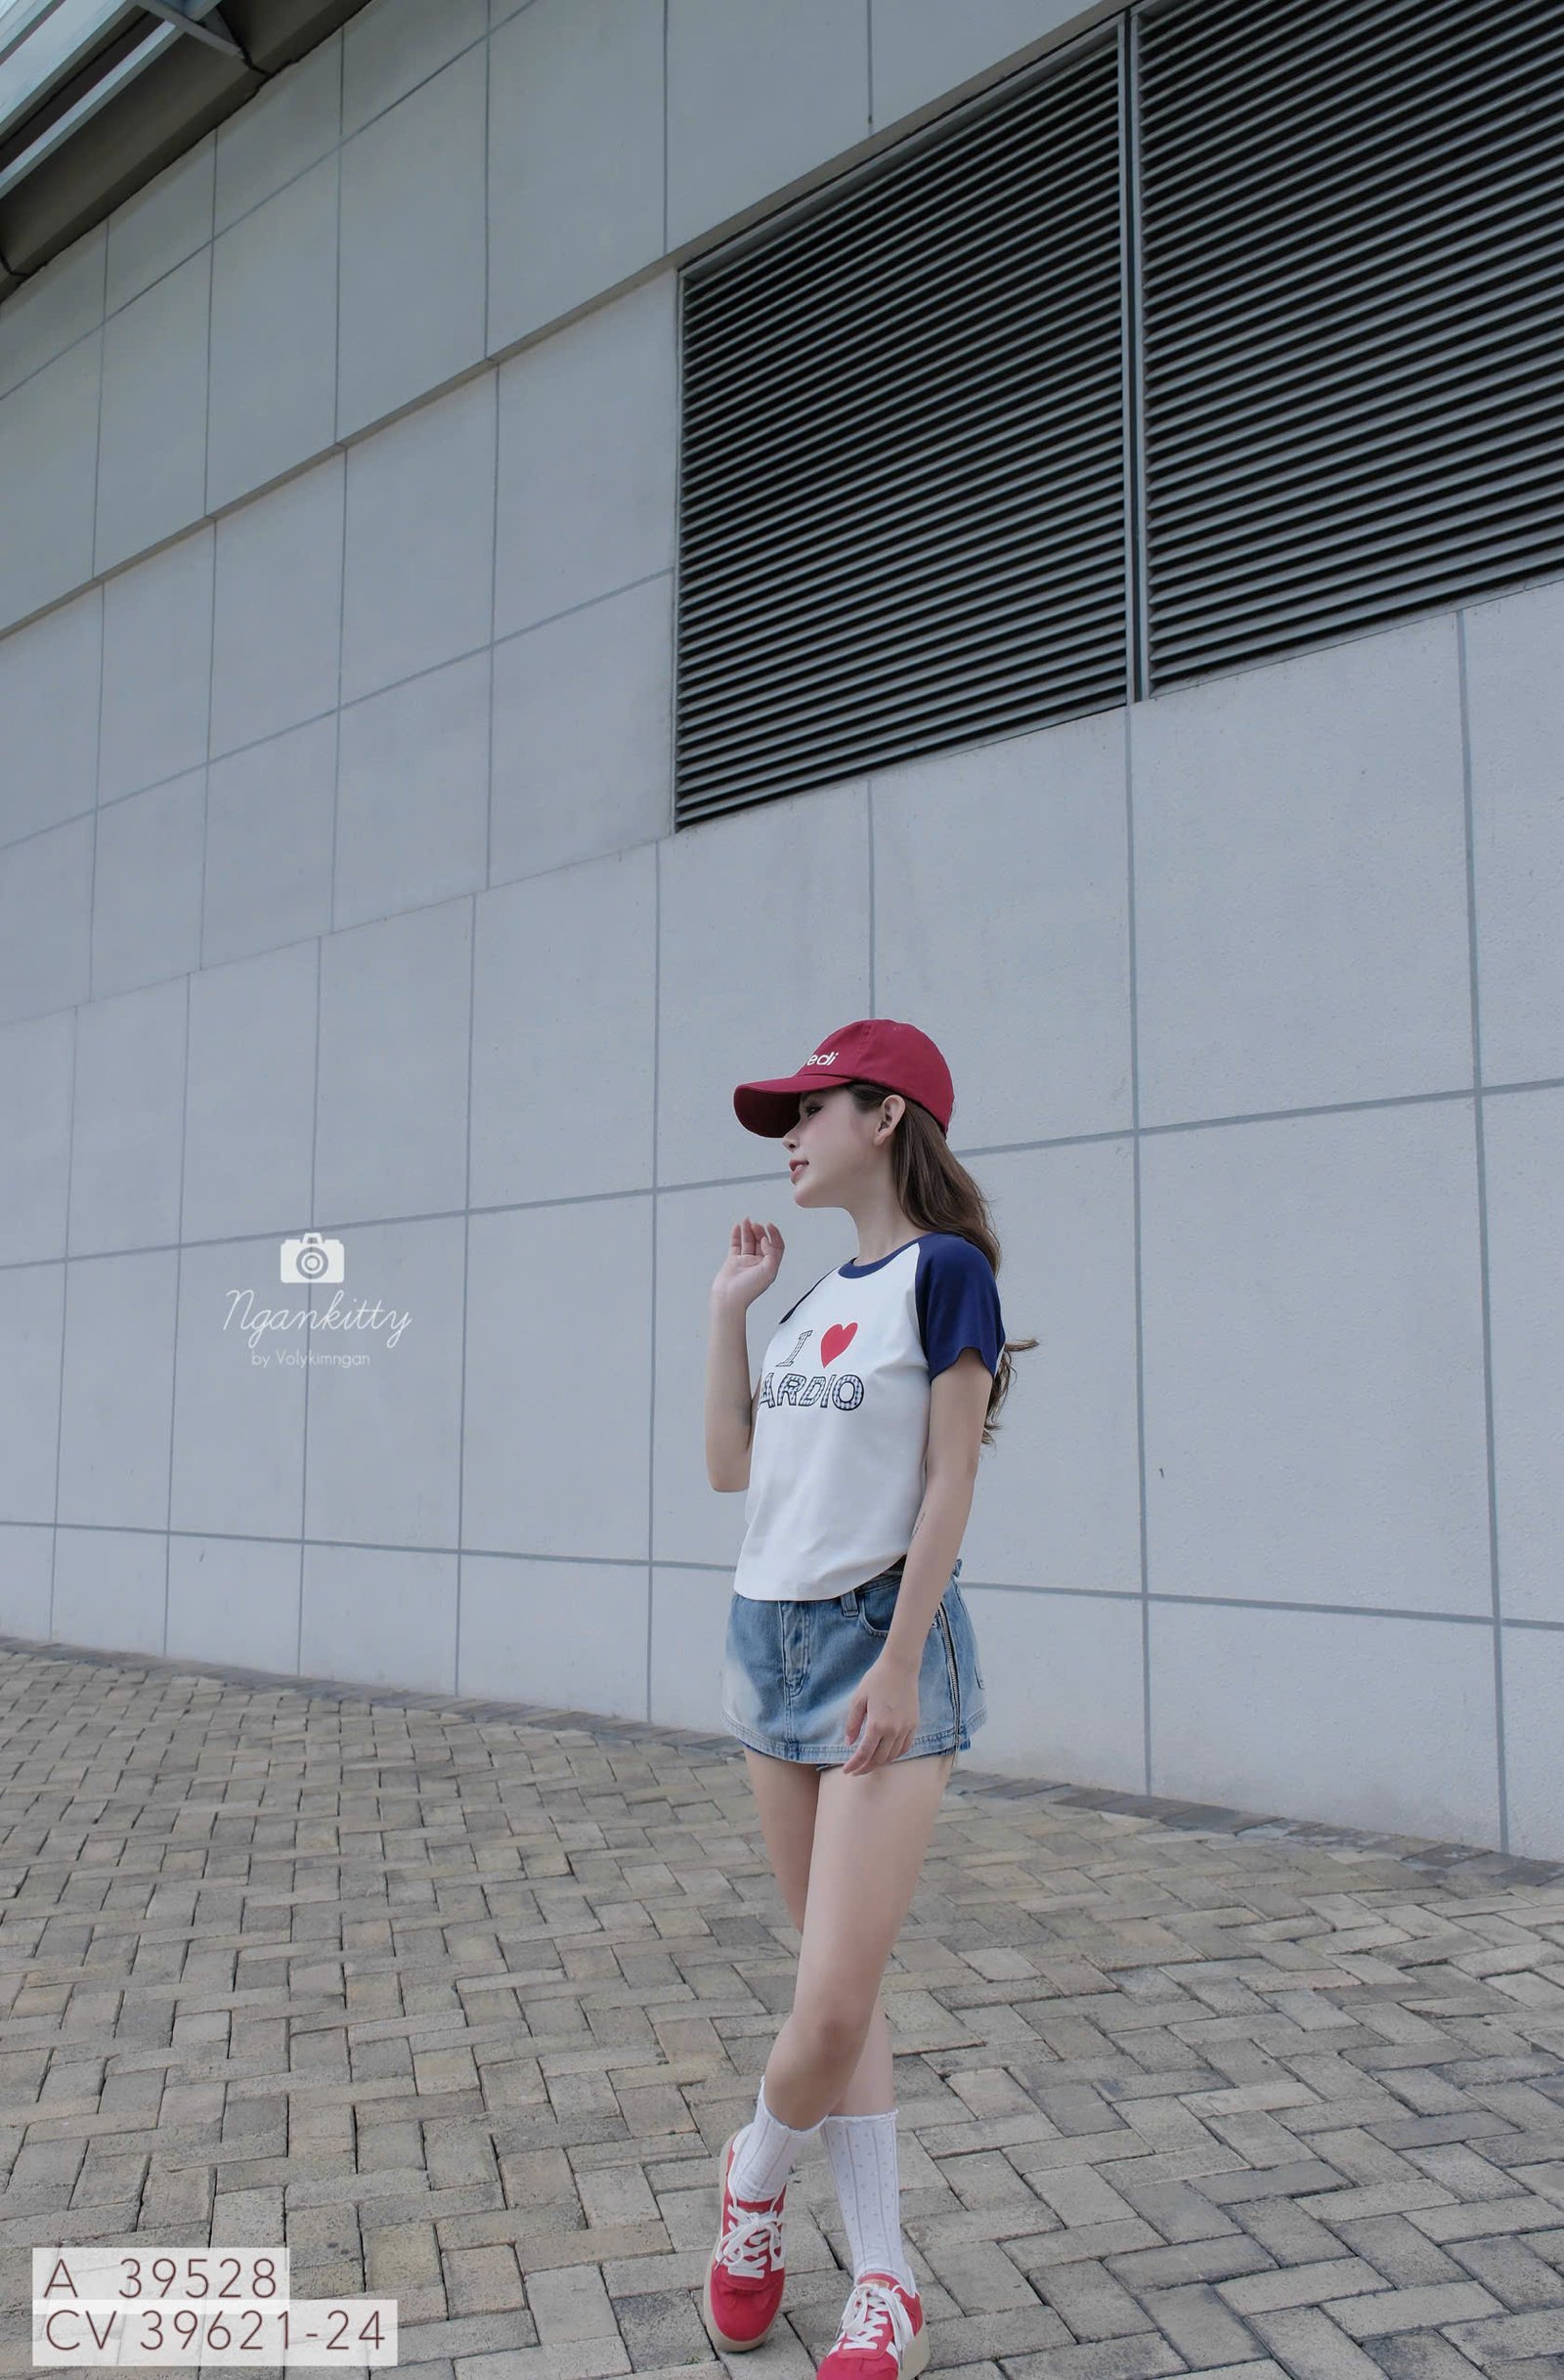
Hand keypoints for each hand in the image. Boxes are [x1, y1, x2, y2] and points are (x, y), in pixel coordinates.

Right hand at [712, 1217, 784, 1308]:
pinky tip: (737, 1227)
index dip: (775, 1235)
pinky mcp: (733, 1262)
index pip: (776, 1247)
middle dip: (760, 1231)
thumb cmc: (748, 1290)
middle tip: (755, 1224)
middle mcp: (758, 1263)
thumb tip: (766, 1241)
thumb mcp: (768, 1271)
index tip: (769, 1225)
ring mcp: (745, 1262)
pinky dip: (736, 1235)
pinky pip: (736, 1245)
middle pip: (762, 1242)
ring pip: (749, 1242)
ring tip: (745, 1221)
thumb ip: (771, 1254)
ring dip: (748, 1230)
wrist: (728, 1297)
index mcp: (769, 1266)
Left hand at [841, 1654, 920, 1774]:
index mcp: (877, 1724)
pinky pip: (905, 1747)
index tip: (847, 1771)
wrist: (900, 1667)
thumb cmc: (876, 1680)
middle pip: (879, 1759)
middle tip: (856, 1771)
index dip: (854, 1765)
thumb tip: (849, 1743)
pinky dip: (895, 1755)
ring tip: (869, 1763)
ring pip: (893, 1756)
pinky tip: (887, 1754)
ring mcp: (906, 1728)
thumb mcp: (858, 1699)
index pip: (864, 1753)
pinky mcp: (914, 1724)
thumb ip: (853, 1724)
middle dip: (865, 1768)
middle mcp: (893, 1730)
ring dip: (880, 1763)